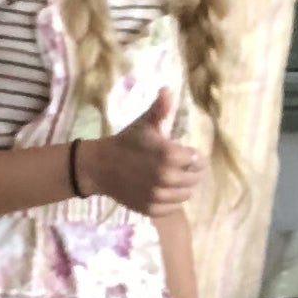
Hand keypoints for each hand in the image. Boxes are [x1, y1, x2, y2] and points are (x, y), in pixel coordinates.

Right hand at [76, 90, 203, 219]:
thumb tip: (168, 89)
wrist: (99, 166)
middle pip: (195, 179)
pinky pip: (173, 208)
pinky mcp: (151, 209)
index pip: (198, 160)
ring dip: (184, 187)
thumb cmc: (126, 142)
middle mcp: (166, 177)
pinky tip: (165, 190)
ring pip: (186, 195)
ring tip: (175, 178)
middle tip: (184, 167)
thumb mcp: (144, 123)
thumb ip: (160, 109)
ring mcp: (158, 195)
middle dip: (192, 172)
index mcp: (169, 154)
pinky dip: (172, 201)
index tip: (190, 154)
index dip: (196, 157)